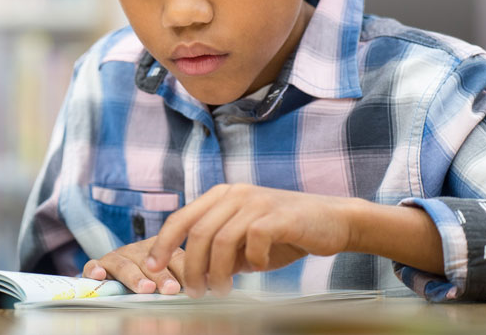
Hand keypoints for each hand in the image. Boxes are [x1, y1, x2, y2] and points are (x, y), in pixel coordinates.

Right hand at [83, 236, 185, 294]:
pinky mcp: (98, 265)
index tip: (190, 285)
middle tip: (170, 289)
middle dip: (161, 276)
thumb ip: (180, 281)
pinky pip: (94, 265)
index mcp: (161, 250)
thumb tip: (204, 289)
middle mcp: (138, 250)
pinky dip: (96, 270)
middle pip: (150, 261)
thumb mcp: (166, 277)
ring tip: (145, 288)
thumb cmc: (148, 278)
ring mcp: (117, 256)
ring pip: (125, 265)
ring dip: (135, 277)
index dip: (182, 271)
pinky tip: (100, 276)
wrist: (118, 271)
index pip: (175, 257)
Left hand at [145, 184, 356, 296]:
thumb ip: (221, 252)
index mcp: (222, 196)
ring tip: (220, 291)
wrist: (333, 222)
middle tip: (195, 292)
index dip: (163, 243)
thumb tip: (193, 275)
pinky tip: (257, 268)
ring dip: (216, 272)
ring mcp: (256, 201)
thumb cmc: (286, 234)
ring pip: (221, 239)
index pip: (182, 218)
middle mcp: (235, 193)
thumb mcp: (246, 243)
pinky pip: (253, 240)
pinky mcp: (278, 215)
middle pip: (198, 232)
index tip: (152, 268)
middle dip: (191, 267)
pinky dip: (251, 260)